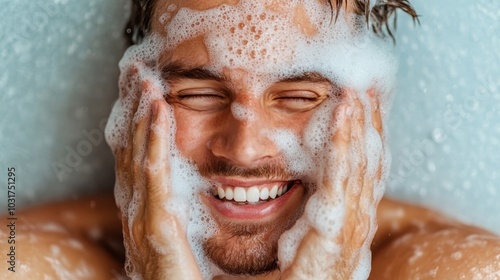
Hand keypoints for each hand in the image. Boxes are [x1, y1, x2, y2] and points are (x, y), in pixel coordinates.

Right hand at [111, 64, 201, 278]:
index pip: (136, 154)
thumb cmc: (181, 276)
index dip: (135, 118)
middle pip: (129, 147)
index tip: (141, 86)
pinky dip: (153, 139)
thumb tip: (186, 186)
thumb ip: (175, 208)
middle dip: (131, 106)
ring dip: (140, 112)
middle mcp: (134, 207)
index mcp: (143, 207)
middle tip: (135, 69)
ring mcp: (140, 215)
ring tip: (145, 79)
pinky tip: (158, 110)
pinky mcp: (153, 226)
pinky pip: (153, 173)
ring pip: (137, 153)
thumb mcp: (177, 234)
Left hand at [279, 89, 385, 278]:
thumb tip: (305, 183)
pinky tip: (342, 115)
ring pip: (360, 161)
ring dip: (359, 122)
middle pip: (370, 160)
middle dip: (368, 122)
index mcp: (352, 217)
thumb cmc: (297, 276)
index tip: (363, 104)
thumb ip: (314, 210)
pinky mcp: (335, 226)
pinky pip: (340, 175)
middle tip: (365, 85)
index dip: (367, 135)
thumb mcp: (308, 236)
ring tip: (355, 90)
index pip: (365, 167)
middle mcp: (358, 217)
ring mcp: (352, 221)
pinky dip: (344, 142)